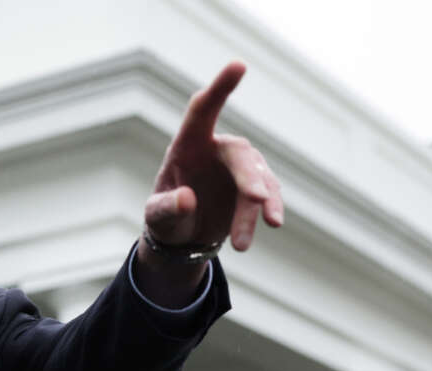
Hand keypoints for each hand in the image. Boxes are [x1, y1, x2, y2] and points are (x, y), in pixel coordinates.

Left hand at [140, 61, 283, 260]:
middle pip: (240, 154)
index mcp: (187, 145)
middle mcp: (216, 150)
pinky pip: (269, 194)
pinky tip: (274, 223)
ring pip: (256, 181)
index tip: (239, 65)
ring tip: (241, 243)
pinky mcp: (255, 187)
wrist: (183, 238)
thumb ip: (167, 208)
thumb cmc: (165, 218)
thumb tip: (187, 199)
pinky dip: (271, 208)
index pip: (202, 110)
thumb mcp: (157, 218)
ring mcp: (239, 168)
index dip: (220, 89)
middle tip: (256, 199)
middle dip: (249, 177)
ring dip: (255, 209)